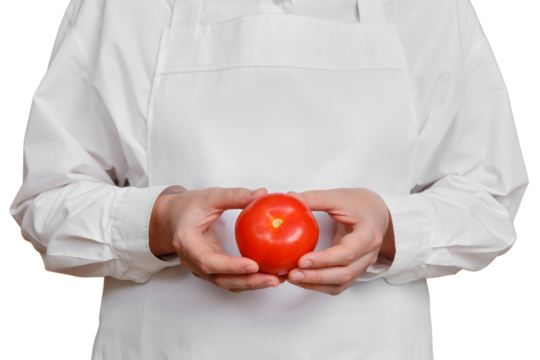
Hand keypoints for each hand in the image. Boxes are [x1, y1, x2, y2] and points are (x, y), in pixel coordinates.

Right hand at [149, 187, 286, 292]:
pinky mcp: (209, 270)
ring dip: (251, 285)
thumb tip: (261, 193)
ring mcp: (199, 268)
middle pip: (220, 279)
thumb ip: (234, 195)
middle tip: (274, 279)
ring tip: (276, 280)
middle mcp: (191, 260)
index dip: (231, 266)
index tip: (254, 264)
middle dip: (248, 282)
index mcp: (187, 241)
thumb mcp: (210, 196)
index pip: (208, 260)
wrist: (170, 218)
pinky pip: (228, 280)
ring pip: (225, 283)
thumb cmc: (188, 206)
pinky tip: (267, 276)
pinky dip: (247, 281)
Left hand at [284, 188, 394, 295]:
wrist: (378, 213)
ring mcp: (362, 265)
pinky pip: (337, 285)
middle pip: (344, 273)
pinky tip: (300, 279)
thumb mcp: (339, 196)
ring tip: (291, 277)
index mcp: (369, 234)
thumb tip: (290, 197)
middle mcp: (368, 254)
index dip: (325, 259)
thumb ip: (315, 198)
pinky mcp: (353, 271)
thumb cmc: (360, 204)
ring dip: (315, 284)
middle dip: (316, 276)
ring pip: (340, 283)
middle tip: (292, 274)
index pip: (348, 252)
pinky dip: (318, 286)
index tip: (302, 260)